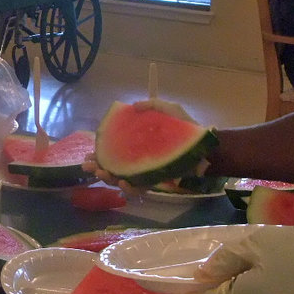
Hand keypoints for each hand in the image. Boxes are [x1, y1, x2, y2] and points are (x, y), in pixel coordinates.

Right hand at [81, 102, 199, 187]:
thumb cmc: (187, 129)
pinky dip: (129, 187)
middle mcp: (136, 158)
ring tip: (103, 174)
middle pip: (111, 166)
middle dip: (97, 168)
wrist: (205, 149)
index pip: (112, 149)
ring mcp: (144, 171)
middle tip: (89, 167)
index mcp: (136, 142)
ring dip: (109, 178)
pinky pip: (138, 188)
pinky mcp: (154, 182)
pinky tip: (124, 182)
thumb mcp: (170, 110)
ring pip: (120, 178)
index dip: (98, 152)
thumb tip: (134, 106)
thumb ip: (153, 105)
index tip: (88, 154)